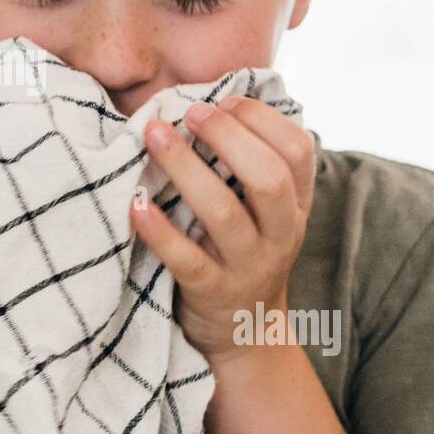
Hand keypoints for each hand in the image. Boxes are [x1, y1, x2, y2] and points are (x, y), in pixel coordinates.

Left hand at [128, 94, 314, 358]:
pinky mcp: (212, 293)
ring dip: (186, 169)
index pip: (298, 149)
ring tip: (154, 136)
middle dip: (228, 137)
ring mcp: (248, 266)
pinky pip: (187, 260)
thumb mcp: (264, 212)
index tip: (224, 100)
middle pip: (268, 178)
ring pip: (224, 214)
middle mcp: (281, 234)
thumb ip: (250, 165)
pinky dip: (159, 231)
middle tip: (190, 113)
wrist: (245, 333)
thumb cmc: (242, 252)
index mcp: (295, 204)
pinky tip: (135, 205)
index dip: (262, 119)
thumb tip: (209, 101)